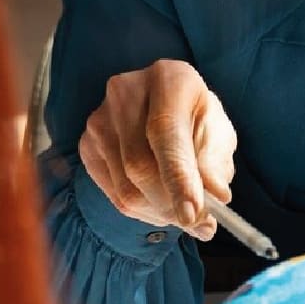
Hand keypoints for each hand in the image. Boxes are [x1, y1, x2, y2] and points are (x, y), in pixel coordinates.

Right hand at [78, 60, 236, 240]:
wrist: (163, 108)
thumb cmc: (196, 120)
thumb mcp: (218, 135)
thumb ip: (216, 164)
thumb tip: (215, 197)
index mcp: (168, 78)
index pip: (164, 132)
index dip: (179, 178)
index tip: (193, 216)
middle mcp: (126, 92)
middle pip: (140, 166)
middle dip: (172, 205)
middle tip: (201, 225)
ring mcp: (99, 119)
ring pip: (126, 188)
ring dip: (161, 213)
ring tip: (184, 213)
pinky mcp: (86, 145)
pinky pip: (114, 195)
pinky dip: (143, 211)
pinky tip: (161, 204)